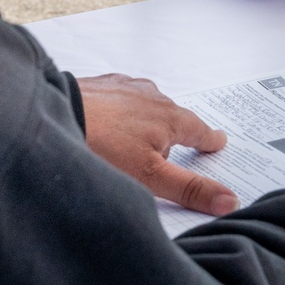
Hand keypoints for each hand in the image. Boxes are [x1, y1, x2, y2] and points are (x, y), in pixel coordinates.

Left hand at [77, 73, 237, 216]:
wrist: (54, 113)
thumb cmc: (102, 146)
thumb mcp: (151, 177)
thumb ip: (190, 189)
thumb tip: (230, 200)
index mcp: (171, 117)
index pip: (200, 130)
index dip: (210, 140)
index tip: (218, 141)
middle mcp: (152, 96)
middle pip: (173, 117)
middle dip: (176, 132)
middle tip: (176, 147)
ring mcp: (125, 86)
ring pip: (146, 104)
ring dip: (147, 119)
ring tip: (138, 139)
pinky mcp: (100, 84)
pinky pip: (120, 97)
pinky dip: (121, 109)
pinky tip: (110, 121)